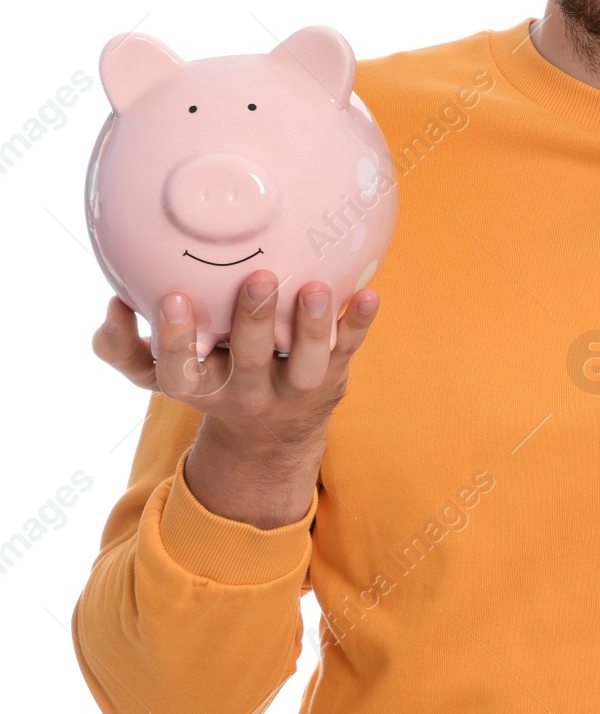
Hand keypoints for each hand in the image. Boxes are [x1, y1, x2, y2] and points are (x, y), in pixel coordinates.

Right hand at [92, 272, 379, 525]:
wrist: (270, 435)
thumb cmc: (209, 378)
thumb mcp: (161, 374)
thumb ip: (122, 345)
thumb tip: (115, 300)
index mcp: (201, 386)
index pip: (179, 369)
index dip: (175, 337)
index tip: (173, 297)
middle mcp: (247, 392)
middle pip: (250, 362)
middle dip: (254, 322)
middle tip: (259, 278)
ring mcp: (294, 387)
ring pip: (306, 363)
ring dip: (312, 326)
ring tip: (317, 289)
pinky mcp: (332, 377)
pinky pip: (349, 350)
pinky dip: (360, 323)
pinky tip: (370, 294)